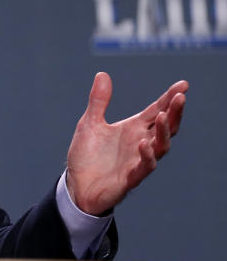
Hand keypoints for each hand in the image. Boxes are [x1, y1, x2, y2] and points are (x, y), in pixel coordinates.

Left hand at [66, 72, 187, 215]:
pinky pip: (144, 166)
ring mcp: (137, 160)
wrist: (76, 185)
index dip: (169, 98)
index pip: (156, 110)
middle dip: (174, 112)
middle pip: (165, 126)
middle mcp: (140, 142)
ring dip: (164, 131)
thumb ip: (98, 101)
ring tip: (165, 115)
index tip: (183, 85)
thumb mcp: (90, 124)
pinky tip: (144, 143)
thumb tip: (102, 74)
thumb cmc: (87, 156)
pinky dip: (146, 155)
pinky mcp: (130, 177)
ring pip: (161, 146)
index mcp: (133, 129)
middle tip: (180, 97)